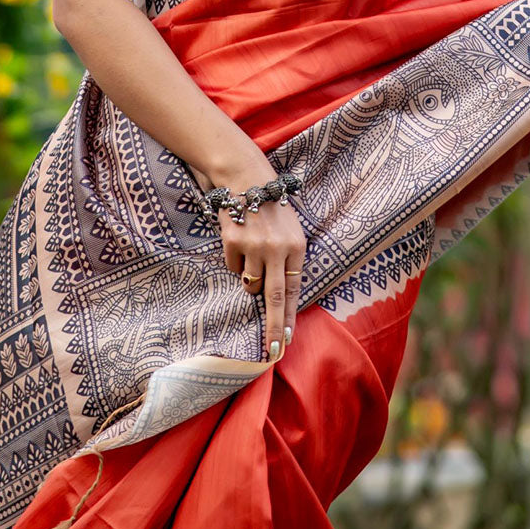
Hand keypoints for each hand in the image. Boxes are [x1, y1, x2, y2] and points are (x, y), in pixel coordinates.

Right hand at [206, 148, 306, 361]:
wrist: (247, 178)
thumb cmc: (272, 208)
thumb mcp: (291, 231)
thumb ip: (288, 260)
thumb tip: (281, 298)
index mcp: (296, 246)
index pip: (294, 289)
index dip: (290, 316)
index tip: (287, 340)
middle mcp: (277, 248)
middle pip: (275, 297)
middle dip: (274, 326)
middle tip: (272, 351)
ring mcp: (254, 245)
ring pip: (249, 283)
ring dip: (250, 280)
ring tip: (252, 255)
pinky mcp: (233, 241)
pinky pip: (232, 266)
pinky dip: (235, 260)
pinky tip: (240, 240)